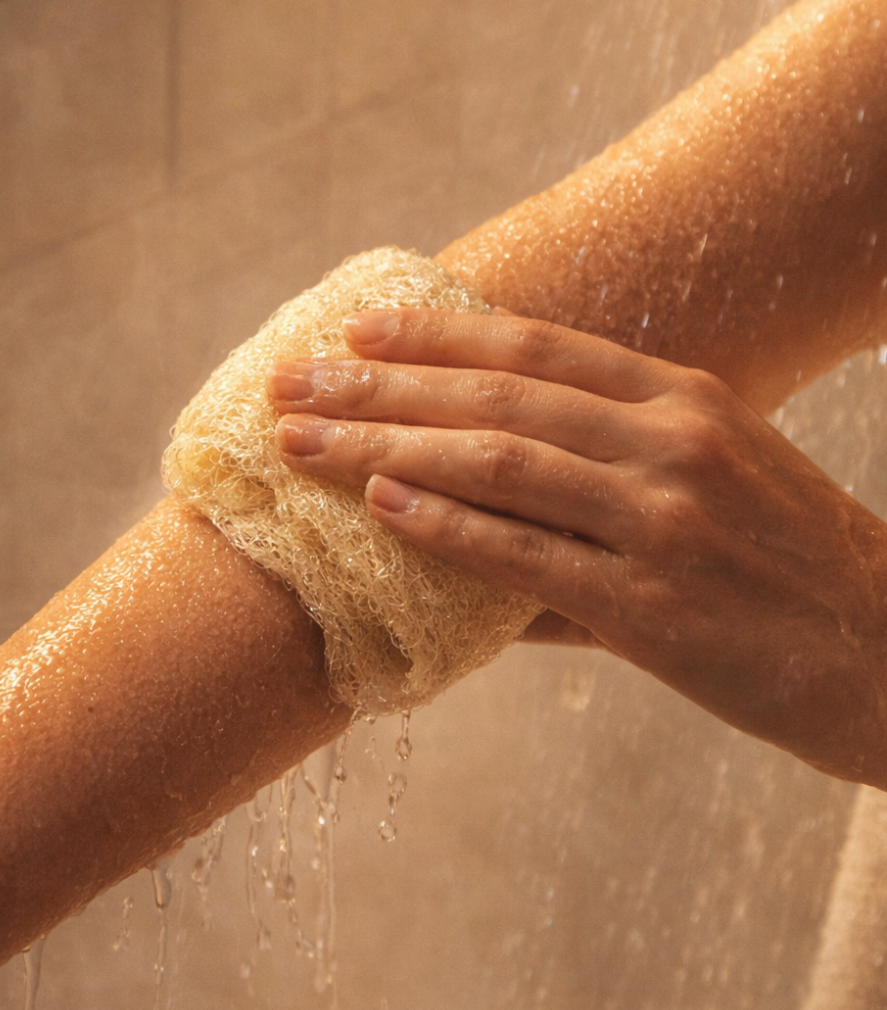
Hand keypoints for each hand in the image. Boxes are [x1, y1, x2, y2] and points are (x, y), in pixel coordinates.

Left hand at [266, 309, 886, 787]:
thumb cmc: (789, 560)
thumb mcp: (717, 475)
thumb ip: (605, 472)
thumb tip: (495, 491)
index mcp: (684, 398)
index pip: (537, 347)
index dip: (438, 333)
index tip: (360, 327)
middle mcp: (670, 442)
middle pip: (496, 397)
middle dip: (382, 385)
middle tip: (294, 381)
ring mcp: (661, 521)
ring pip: (497, 465)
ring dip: (386, 450)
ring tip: (305, 444)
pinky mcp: (652, 608)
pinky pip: (525, 556)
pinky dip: (446, 527)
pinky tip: (381, 508)